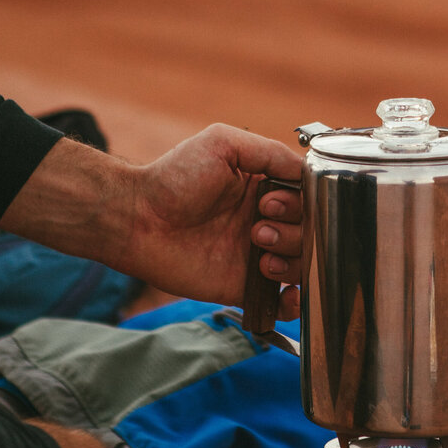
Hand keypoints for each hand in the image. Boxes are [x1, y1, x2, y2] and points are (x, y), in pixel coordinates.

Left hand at [124, 125, 304, 316]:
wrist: (137, 218)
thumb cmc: (174, 177)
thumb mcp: (223, 144)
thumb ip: (269, 152)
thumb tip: (307, 171)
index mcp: (263, 188)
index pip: (307, 198)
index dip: (299, 203)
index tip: (270, 202)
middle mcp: (264, 221)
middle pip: (310, 232)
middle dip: (293, 231)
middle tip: (257, 226)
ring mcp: (255, 255)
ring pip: (301, 265)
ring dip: (291, 260)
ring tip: (258, 250)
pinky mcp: (242, 286)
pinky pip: (281, 303)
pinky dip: (294, 303)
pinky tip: (285, 293)